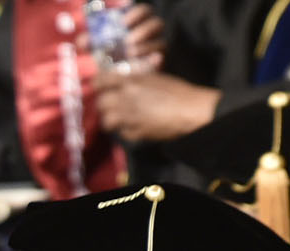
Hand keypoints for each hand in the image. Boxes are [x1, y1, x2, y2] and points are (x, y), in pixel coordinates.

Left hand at [74, 3, 165, 69]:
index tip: (124, 22)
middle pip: (156, 24)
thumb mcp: (99, 48)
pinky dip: (153, 62)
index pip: (144, 11)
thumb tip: (82, 41)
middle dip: (143, 30)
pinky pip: (161, 60)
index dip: (136, 13)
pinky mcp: (159, 63)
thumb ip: (91, 42)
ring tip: (131, 54)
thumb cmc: (110, 58)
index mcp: (138, 24)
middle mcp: (151, 34)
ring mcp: (157, 48)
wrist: (118, 80)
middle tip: (128, 41)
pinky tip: (141, 64)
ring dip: (146, 47)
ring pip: (161, 42)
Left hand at [93, 70, 220, 142]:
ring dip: (111, 120)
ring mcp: (128, 117)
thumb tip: (125, 80)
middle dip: (105, 105)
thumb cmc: (178, 90)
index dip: (98, 84)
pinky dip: (125, 131)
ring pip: (106, 121)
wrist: (190, 110)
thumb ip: (137, 79)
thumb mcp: (155, 77)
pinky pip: (122, 133)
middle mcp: (125, 98)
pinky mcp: (135, 133)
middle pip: (101, 103)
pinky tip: (134, 127)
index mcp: (131, 81)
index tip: (100, 87)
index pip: (101, 81)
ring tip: (120, 119)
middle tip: (112, 105)